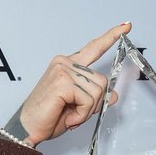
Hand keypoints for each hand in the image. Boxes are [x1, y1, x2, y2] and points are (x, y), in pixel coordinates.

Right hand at [3, 22, 130, 146]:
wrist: (29, 128)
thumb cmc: (49, 117)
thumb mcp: (79, 107)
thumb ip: (96, 98)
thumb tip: (113, 95)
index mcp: (68, 65)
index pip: (94, 48)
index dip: (110, 37)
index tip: (126, 26)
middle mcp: (65, 63)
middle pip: (102, 81)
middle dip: (94, 103)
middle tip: (76, 113)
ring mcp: (63, 70)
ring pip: (98, 91)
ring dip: (87, 110)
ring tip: (71, 116)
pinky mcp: (62, 81)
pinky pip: (88, 100)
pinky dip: (82, 114)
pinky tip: (69, 118)